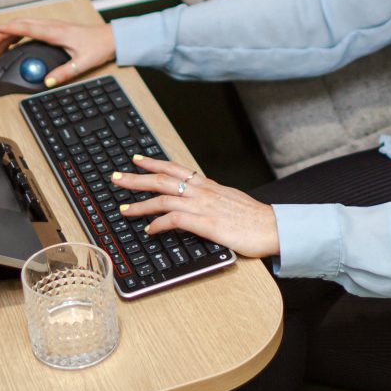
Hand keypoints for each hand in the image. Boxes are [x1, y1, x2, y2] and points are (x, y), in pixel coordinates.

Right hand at [0, 17, 115, 87]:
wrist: (111, 38)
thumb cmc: (99, 46)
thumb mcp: (83, 63)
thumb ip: (64, 72)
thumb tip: (47, 81)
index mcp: (56, 32)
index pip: (27, 27)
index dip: (8, 28)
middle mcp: (52, 26)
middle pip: (21, 25)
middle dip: (2, 34)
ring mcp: (53, 26)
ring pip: (25, 25)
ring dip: (9, 34)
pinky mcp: (54, 29)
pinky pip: (31, 28)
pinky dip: (18, 33)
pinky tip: (14, 43)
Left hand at [114, 156, 279, 259]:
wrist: (274, 228)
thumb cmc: (255, 219)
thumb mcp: (230, 201)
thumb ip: (212, 200)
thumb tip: (197, 204)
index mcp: (208, 185)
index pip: (175, 169)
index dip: (154, 163)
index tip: (136, 160)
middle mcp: (203, 191)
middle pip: (163, 179)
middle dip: (136, 178)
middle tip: (116, 178)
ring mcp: (204, 206)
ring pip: (164, 198)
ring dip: (140, 204)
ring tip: (124, 209)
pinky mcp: (207, 223)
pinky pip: (175, 219)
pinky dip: (158, 224)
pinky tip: (150, 230)